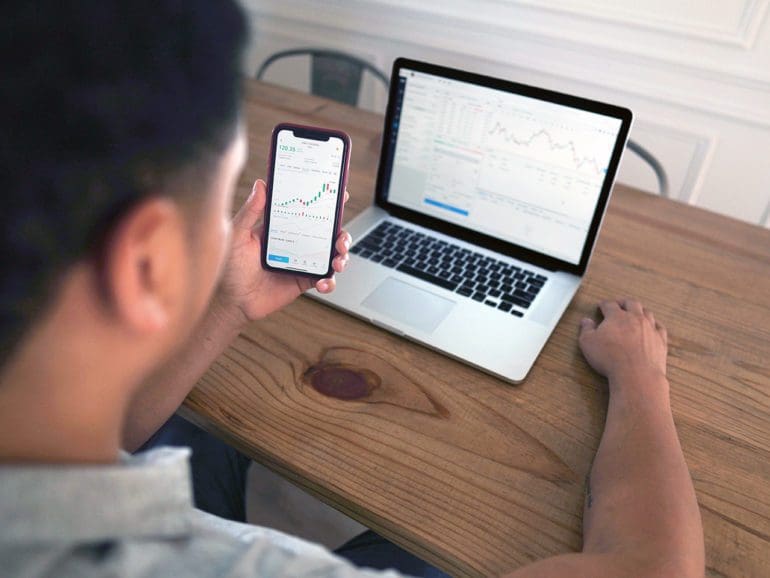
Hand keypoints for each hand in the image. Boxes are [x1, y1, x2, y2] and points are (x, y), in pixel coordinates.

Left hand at [213, 179, 350, 327]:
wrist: (234, 301)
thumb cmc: (231, 267)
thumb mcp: (238, 235)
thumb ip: (250, 211)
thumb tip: (261, 185)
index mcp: (283, 227)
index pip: (308, 210)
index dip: (326, 203)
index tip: (339, 196)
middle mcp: (297, 242)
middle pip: (328, 233)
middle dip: (342, 233)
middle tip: (341, 238)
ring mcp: (303, 261)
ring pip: (332, 254)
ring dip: (342, 256)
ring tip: (338, 262)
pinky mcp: (305, 281)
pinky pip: (325, 279)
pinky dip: (330, 281)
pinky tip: (323, 283)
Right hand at [578, 299, 667, 386]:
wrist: (636, 374)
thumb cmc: (611, 358)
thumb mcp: (588, 343)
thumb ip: (586, 330)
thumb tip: (586, 321)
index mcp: (617, 317)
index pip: (610, 305)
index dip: (604, 304)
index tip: (601, 305)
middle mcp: (635, 318)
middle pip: (631, 303)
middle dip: (624, 302)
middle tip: (619, 304)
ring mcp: (650, 328)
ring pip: (647, 313)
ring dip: (640, 311)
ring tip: (636, 313)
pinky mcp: (660, 341)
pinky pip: (660, 328)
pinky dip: (655, 325)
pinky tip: (653, 327)